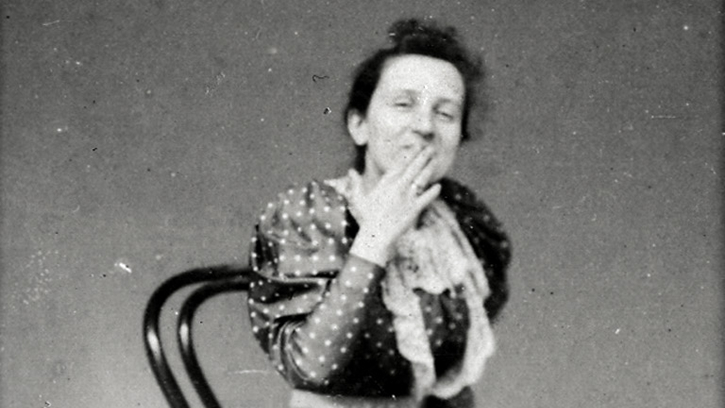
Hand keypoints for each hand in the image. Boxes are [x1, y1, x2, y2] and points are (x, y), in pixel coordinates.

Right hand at [348, 146, 440, 264]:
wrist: (377, 236)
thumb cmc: (366, 218)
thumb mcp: (359, 199)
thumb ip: (356, 183)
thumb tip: (351, 171)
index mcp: (385, 183)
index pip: (399, 165)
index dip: (408, 154)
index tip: (414, 146)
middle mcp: (398, 187)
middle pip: (413, 168)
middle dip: (422, 156)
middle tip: (429, 148)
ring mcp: (408, 198)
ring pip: (422, 179)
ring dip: (429, 168)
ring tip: (435, 160)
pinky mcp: (415, 209)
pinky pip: (427, 197)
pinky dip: (433, 191)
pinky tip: (438, 185)